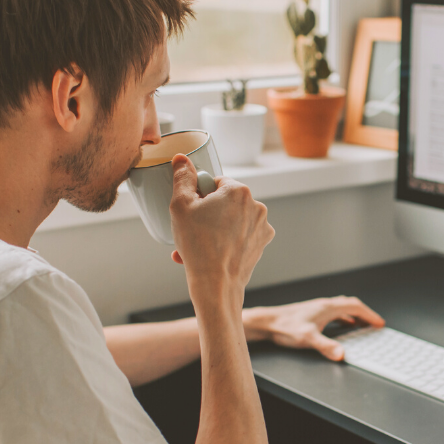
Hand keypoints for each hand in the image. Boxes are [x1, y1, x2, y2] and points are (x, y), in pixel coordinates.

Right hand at [169, 154, 273, 291]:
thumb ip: (182, 178)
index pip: (214, 183)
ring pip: (231, 220)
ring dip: (213, 229)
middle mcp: (256, 205)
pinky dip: (225, 241)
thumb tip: (181, 159)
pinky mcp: (261, 243)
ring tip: (196, 247)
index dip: (199, 196)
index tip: (192, 212)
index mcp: (239, 191)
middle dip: (206, 214)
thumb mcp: (181, 206)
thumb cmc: (197, 245)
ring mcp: (262, 226)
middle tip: (191, 230)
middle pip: (224, 202)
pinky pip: (240, 235)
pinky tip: (210, 254)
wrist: (216, 284)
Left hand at [243, 296, 384, 360]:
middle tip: (375, 324)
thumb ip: (326, 346)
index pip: (355, 307)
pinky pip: (334, 313)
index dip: (370, 315)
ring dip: (355, 316)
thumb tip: (342, 354)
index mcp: (328, 307)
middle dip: (366, 314)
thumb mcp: (308, 338)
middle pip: (351, 305)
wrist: (268, 322)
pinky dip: (344, 319)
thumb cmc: (285, 327)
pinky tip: (343, 326)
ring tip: (363, 325)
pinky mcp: (312, 314)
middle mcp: (324, 305)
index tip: (379, 323)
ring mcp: (318, 308)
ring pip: (342, 309)